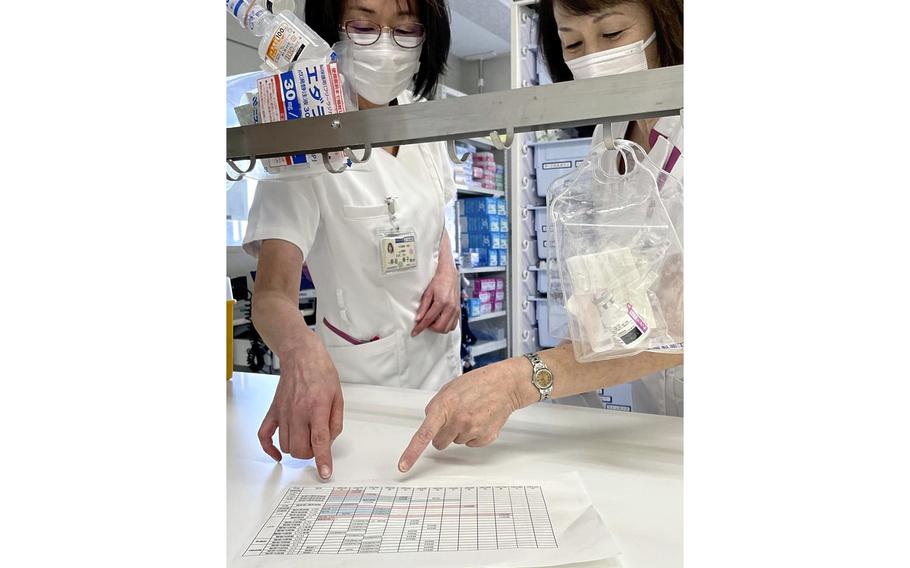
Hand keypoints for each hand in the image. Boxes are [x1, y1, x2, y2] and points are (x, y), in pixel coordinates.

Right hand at [257, 341, 343, 478]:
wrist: (301, 356)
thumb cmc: (321, 372)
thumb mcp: (338, 396)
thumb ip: (335, 421)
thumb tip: (329, 441)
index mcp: (316, 408)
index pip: (319, 441)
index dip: (322, 460)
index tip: (325, 473)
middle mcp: (298, 413)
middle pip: (300, 449)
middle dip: (311, 453)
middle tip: (317, 444)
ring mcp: (283, 413)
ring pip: (285, 446)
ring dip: (296, 449)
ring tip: (305, 438)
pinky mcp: (273, 412)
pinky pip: (264, 436)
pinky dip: (269, 449)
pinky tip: (278, 454)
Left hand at [397, 364, 534, 472]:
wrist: (505, 385)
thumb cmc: (478, 383)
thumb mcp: (449, 389)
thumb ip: (436, 407)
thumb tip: (430, 424)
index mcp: (444, 406)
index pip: (423, 434)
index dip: (412, 453)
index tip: (403, 466)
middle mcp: (457, 420)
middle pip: (439, 443)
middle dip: (442, 434)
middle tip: (454, 418)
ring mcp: (472, 430)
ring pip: (456, 442)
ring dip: (460, 431)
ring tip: (472, 413)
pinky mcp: (485, 437)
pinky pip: (471, 443)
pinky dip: (474, 434)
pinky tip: (481, 419)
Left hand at [412, 256, 459, 336]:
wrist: (449, 275)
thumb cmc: (439, 281)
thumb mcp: (427, 293)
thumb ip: (423, 307)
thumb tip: (418, 318)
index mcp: (441, 302)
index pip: (429, 319)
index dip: (420, 327)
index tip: (415, 332)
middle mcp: (450, 307)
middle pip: (439, 327)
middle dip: (430, 328)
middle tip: (425, 323)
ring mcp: (456, 310)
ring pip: (447, 328)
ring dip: (438, 328)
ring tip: (433, 321)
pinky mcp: (458, 311)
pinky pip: (453, 325)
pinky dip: (446, 326)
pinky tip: (440, 320)